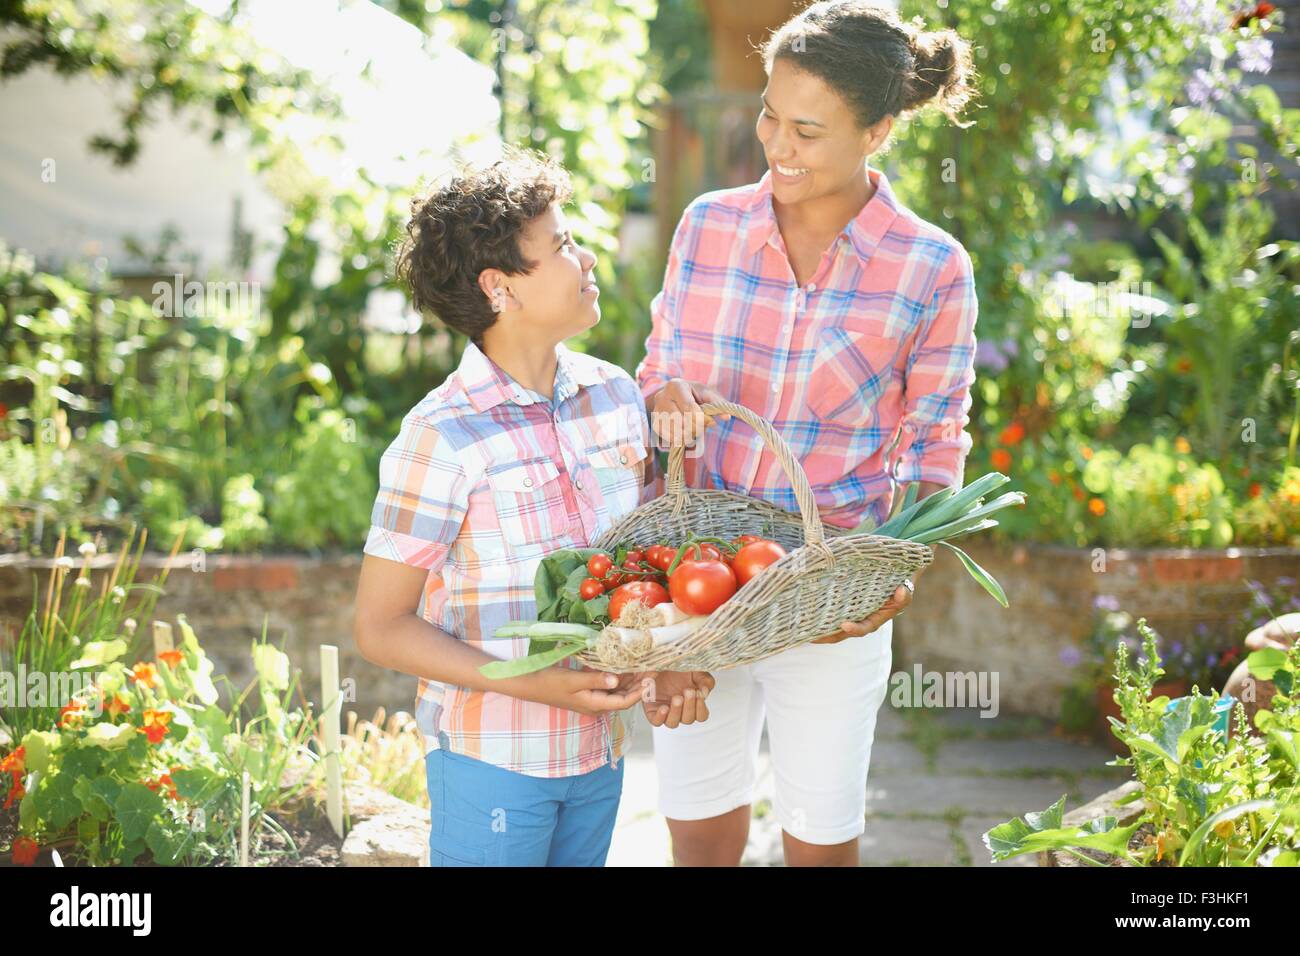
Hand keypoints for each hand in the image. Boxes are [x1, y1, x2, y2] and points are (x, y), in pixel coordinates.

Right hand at [524, 666, 646, 716]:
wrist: (530, 684)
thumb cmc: (550, 683)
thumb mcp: (573, 680)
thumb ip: (595, 680)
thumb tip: (616, 679)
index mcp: (595, 705)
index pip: (624, 702)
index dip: (640, 691)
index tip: (651, 678)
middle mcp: (597, 704)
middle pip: (624, 696)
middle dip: (640, 683)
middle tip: (653, 667)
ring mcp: (593, 698)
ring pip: (618, 690)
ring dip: (631, 679)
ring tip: (645, 663)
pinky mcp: (589, 690)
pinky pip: (608, 685)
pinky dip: (618, 676)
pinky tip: (626, 664)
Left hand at [631, 670, 714, 727]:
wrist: (660, 662)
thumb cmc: (678, 667)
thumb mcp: (695, 670)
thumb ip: (705, 680)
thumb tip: (705, 691)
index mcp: (692, 703)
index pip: (701, 716)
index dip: (701, 708)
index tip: (699, 694)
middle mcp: (679, 710)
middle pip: (688, 720)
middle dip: (689, 706)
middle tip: (688, 691)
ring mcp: (666, 712)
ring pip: (673, 723)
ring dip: (676, 712)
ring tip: (677, 698)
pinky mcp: (652, 711)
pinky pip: (656, 721)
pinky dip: (660, 717)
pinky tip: (664, 707)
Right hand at [649, 379, 730, 448]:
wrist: (673, 395)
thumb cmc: (693, 393)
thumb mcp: (706, 393)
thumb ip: (717, 403)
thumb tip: (727, 417)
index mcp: (675, 386)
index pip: (687, 406)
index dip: (701, 418)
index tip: (711, 423)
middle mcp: (662, 397)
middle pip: (680, 420)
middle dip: (695, 427)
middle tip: (702, 428)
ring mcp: (656, 411)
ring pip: (674, 430)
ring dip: (688, 435)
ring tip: (694, 430)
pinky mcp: (655, 423)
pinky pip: (669, 437)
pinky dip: (680, 438)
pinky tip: (685, 433)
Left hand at [810, 581, 912, 644]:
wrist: (893, 574)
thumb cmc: (899, 584)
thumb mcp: (906, 589)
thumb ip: (904, 595)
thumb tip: (901, 592)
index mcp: (874, 619)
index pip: (863, 628)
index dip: (854, 629)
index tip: (845, 625)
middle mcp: (861, 619)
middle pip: (842, 632)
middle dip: (827, 636)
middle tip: (811, 636)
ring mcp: (850, 613)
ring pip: (832, 624)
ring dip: (818, 629)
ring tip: (802, 629)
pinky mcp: (841, 604)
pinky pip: (829, 612)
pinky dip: (817, 615)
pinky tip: (803, 613)